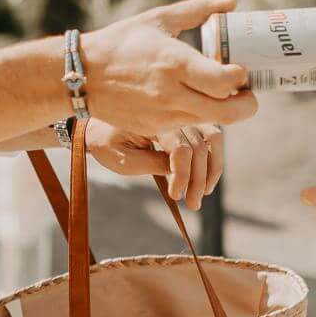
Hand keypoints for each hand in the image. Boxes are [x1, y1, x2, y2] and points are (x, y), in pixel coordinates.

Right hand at [78, 0, 257, 137]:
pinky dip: (200, 115)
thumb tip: (231, 4)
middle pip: (228, 113)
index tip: (242, 70)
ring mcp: (163, 114)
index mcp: (175, 62)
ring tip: (223, 94)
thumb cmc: (121, 42)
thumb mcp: (158, 19)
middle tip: (248, 93)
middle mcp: (171, 93)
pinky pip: (188, 126)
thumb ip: (197, 10)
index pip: (224, 82)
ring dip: (225, 111)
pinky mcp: (155, 127)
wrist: (81, 75)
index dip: (242, 79)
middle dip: (246, 105)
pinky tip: (196, 99)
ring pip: (211, 122)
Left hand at [88, 121, 224, 205]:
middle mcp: (173, 113)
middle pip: (199, 146)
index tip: (176, 196)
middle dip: (198, 179)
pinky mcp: (190, 121)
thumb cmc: (108, 143)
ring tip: (202, 193)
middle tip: (192, 204)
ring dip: (212, 168)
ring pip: (213, 138)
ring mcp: (184, 115)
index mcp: (152, 119)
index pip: (180, 148)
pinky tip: (206, 180)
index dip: (183, 175)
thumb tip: (178, 171)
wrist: (101, 127)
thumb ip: (149, 163)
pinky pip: (212, 136)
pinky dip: (214, 158)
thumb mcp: (121, 158)